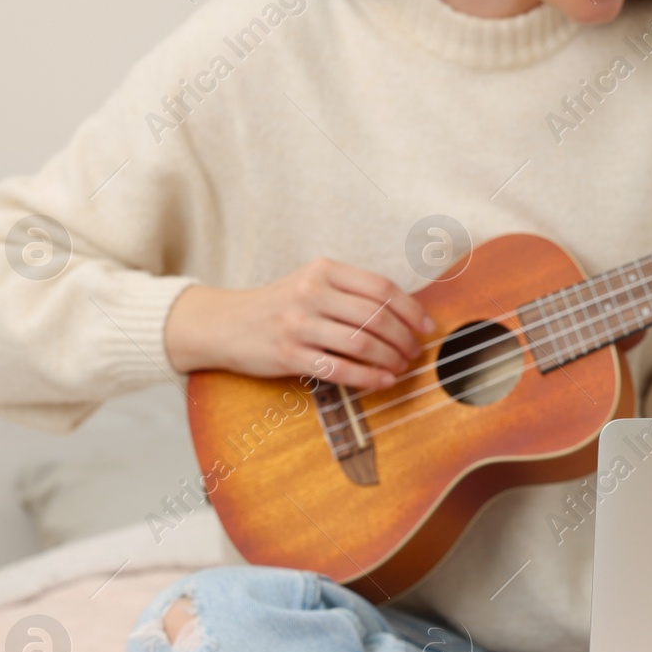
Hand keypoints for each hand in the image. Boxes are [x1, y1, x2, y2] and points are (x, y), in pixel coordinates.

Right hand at [164, 258, 433, 389]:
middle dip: (404, 338)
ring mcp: (298, 324)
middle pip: (376, 316)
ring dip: (390, 359)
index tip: (427, 326)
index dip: (411, 309)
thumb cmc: (278, 306)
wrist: (224, 323)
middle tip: (413, 352)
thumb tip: (404, 314)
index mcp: (323, 270)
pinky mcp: (287, 354)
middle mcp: (311, 292)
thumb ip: (351, 293)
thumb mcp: (311, 284)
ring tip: (400, 367)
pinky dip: (368, 378)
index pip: (381, 287)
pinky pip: (339, 369)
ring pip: (361, 343)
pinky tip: (382, 381)